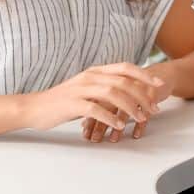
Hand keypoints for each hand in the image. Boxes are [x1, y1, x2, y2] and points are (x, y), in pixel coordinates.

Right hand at [25, 62, 166, 135]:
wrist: (34, 107)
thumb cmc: (62, 101)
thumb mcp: (86, 89)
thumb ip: (104, 87)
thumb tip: (128, 92)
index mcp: (95, 71)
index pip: (125, 67)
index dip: (144, 75)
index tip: (159, 85)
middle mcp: (90, 76)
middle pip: (123, 81)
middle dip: (142, 95)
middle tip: (153, 109)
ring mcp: (80, 89)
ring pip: (113, 93)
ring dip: (130, 107)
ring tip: (140, 118)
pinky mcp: (72, 104)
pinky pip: (96, 109)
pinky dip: (110, 117)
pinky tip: (118, 126)